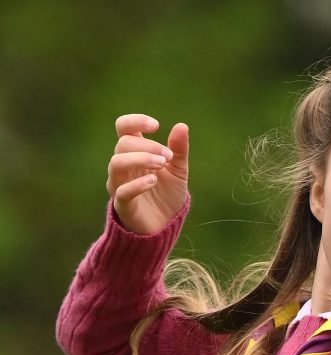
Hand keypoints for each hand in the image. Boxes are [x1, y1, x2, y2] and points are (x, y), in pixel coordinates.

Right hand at [106, 114, 189, 234]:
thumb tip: (182, 126)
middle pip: (123, 144)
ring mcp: (119, 184)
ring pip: (116, 163)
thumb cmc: (168, 193)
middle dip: (148, 146)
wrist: (166, 224)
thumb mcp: (179, 170)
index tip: (156, 125)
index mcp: (135, 153)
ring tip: (162, 163)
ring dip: (140, 159)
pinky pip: (122, 191)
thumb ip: (179, 149)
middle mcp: (123, 166)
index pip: (123, 128)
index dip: (135, 121)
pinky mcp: (122, 205)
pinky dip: (137, 184)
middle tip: (168, 157)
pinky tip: (153, 180)